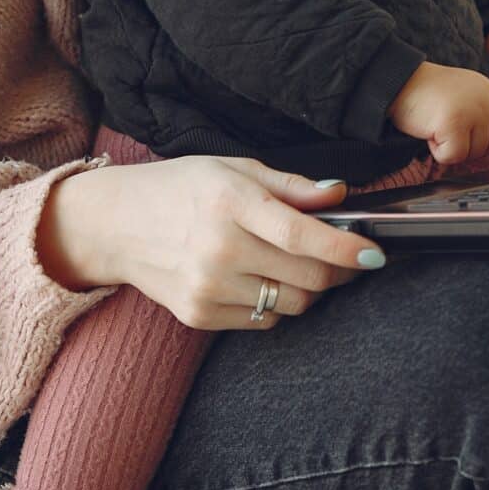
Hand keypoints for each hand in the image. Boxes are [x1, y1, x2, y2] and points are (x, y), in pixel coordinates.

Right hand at [36, 155, 385, 330]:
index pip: (300, 234)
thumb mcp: (233, 169)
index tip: (373, 253)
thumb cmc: (179, 188)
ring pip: (291, 304)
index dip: (344, 247)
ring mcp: (208, 288)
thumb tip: (340, 193)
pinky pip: (264, 320)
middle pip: (306, 276)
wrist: (115, 224)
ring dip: (309, 289)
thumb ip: (290, 185)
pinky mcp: (200, 315)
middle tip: (344, 257)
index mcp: (230, 203)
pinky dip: (275, 303)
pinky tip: (260, 278)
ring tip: (297, 264)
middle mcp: (219, 249)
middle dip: (337, 270)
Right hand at [388, 61, 488, 164]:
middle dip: (469, 144)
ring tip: (437, 122)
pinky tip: (430, 129)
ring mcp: (474, 111)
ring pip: (474, 153)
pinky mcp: (457, 123)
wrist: (399, 80)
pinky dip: (438, 150)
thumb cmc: (425, 92)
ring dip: (452, 146)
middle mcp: (488, 100)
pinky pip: (454, 156)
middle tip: (447, 124)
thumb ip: (482, 112)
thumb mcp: (462, 95)